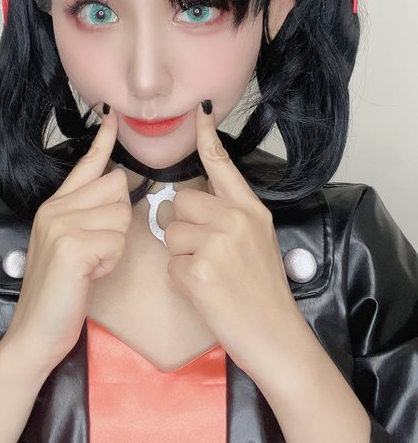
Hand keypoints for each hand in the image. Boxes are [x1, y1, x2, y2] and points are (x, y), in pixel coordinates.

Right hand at [2, 106, 131, 373]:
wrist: (35, 332)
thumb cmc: (61, 291)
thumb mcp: (69, 244)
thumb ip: (86, 215)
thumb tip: (117, 192)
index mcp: (55, 205)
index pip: (86, 164)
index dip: (103, 140)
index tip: (113, 116)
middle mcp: (55, 207)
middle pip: (117, 186)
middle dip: (119, 218)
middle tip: (99, 248)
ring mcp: (60, 224)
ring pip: (121, 213)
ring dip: (115, 244)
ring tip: (92, 263)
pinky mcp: (71, 245)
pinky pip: (116, 240)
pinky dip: (111, 260)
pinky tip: (90, 273)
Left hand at [165, 101, 302, 375]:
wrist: (276, 334)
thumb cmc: (263, 289)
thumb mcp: (258, 239)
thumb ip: (230, 215)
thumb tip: (193, 202)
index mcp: (251, 209)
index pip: (222, 165)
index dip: (207, 137)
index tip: (199, 112)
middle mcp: (236, 219)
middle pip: (182, 202)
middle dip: (184, 227)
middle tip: (206, 254)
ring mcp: (218, 244)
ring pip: (171, 231)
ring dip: (180, 254)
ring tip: (208, 273)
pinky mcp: (200, 270)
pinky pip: (170, 262)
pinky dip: (180, 278)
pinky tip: (204, 290)